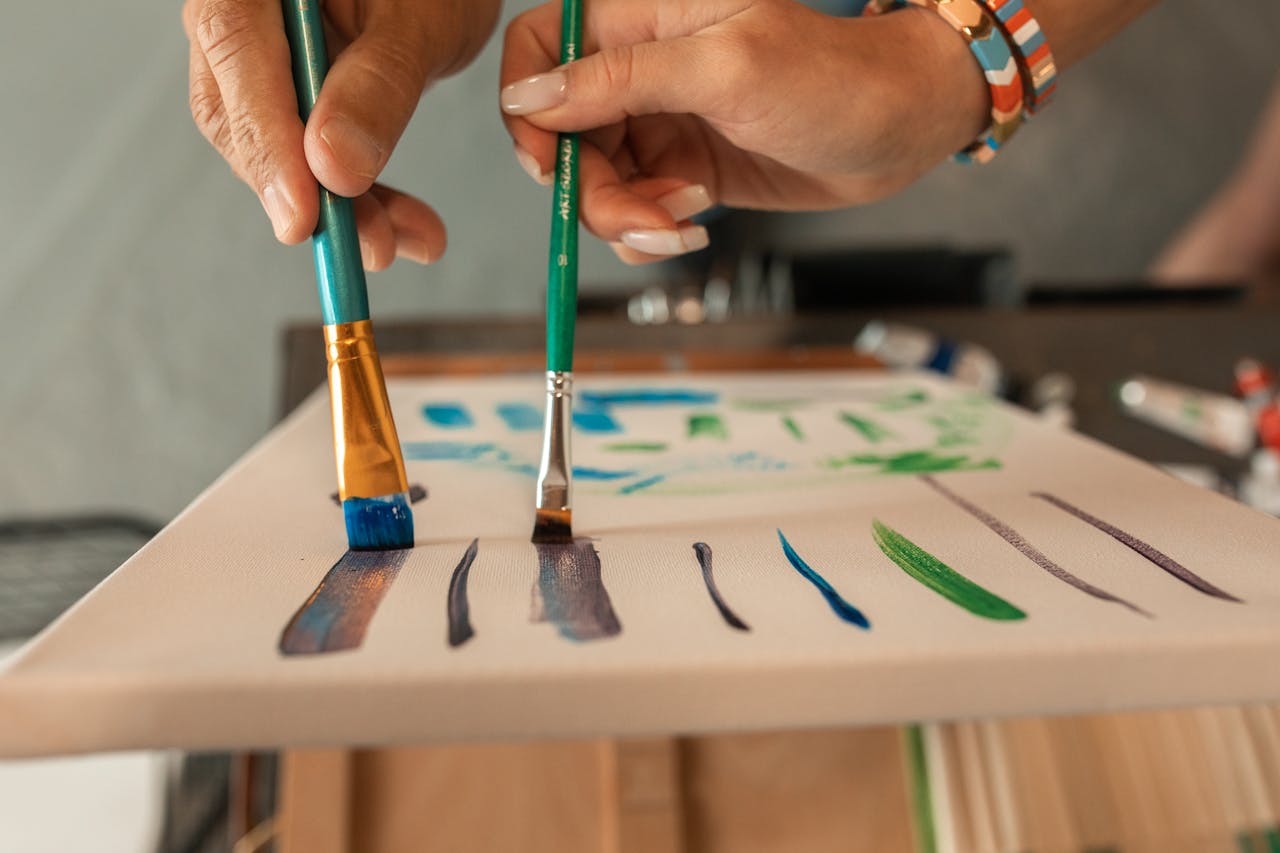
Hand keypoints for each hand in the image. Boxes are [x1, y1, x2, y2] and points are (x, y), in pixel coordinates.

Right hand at [184, 0, 499, 268]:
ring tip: (403, 241)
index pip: (234, 44)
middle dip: (308, 191)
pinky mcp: (292, 93)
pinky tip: (404, 229)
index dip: (265, 139)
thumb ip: (379, 82)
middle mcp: (242, 8)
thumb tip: (333, 167)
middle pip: (241, 110)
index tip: (301, 214)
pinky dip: (358, 197)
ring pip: (277, 145)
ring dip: (342, 207)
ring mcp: (262, 54)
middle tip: (368, 244)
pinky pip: (309, 153)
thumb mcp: (420, 19)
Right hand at [500, 0, 987, 263]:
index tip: (546, 164)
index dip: (526, 107)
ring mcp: (658, 122)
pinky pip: (631, 208)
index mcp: (640, 19)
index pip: (539, 48)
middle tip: (643, 217)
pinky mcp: (680, 169)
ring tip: (681, 224)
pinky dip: (649, 229)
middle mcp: (640, 69)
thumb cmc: (829, 81)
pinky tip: (692, 223)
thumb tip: (529, 97)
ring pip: (594, 181)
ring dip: (625, 217)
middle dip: (589, 188)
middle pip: (561, 133)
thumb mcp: (722, 70)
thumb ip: (620, 80)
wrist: (898, 131)